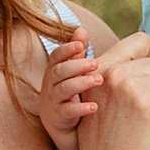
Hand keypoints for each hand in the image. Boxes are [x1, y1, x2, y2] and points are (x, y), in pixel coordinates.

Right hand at [39, 29, 100, 149]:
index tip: (81, 45)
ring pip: (63, 90)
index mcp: (54, 70)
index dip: (67, 49)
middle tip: (96, 63)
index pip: (56, 57)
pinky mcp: (59, 117)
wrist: (59, 122)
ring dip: (81, 83)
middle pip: (59, 71)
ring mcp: (53, 100)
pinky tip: (95, 106)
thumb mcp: (71, 71)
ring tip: (98, 80)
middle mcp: (50, 84)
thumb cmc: (68, 90)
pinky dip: (81, 108)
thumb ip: (77, 52)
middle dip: (77, 66)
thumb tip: (82, 28)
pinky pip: (68, 111)